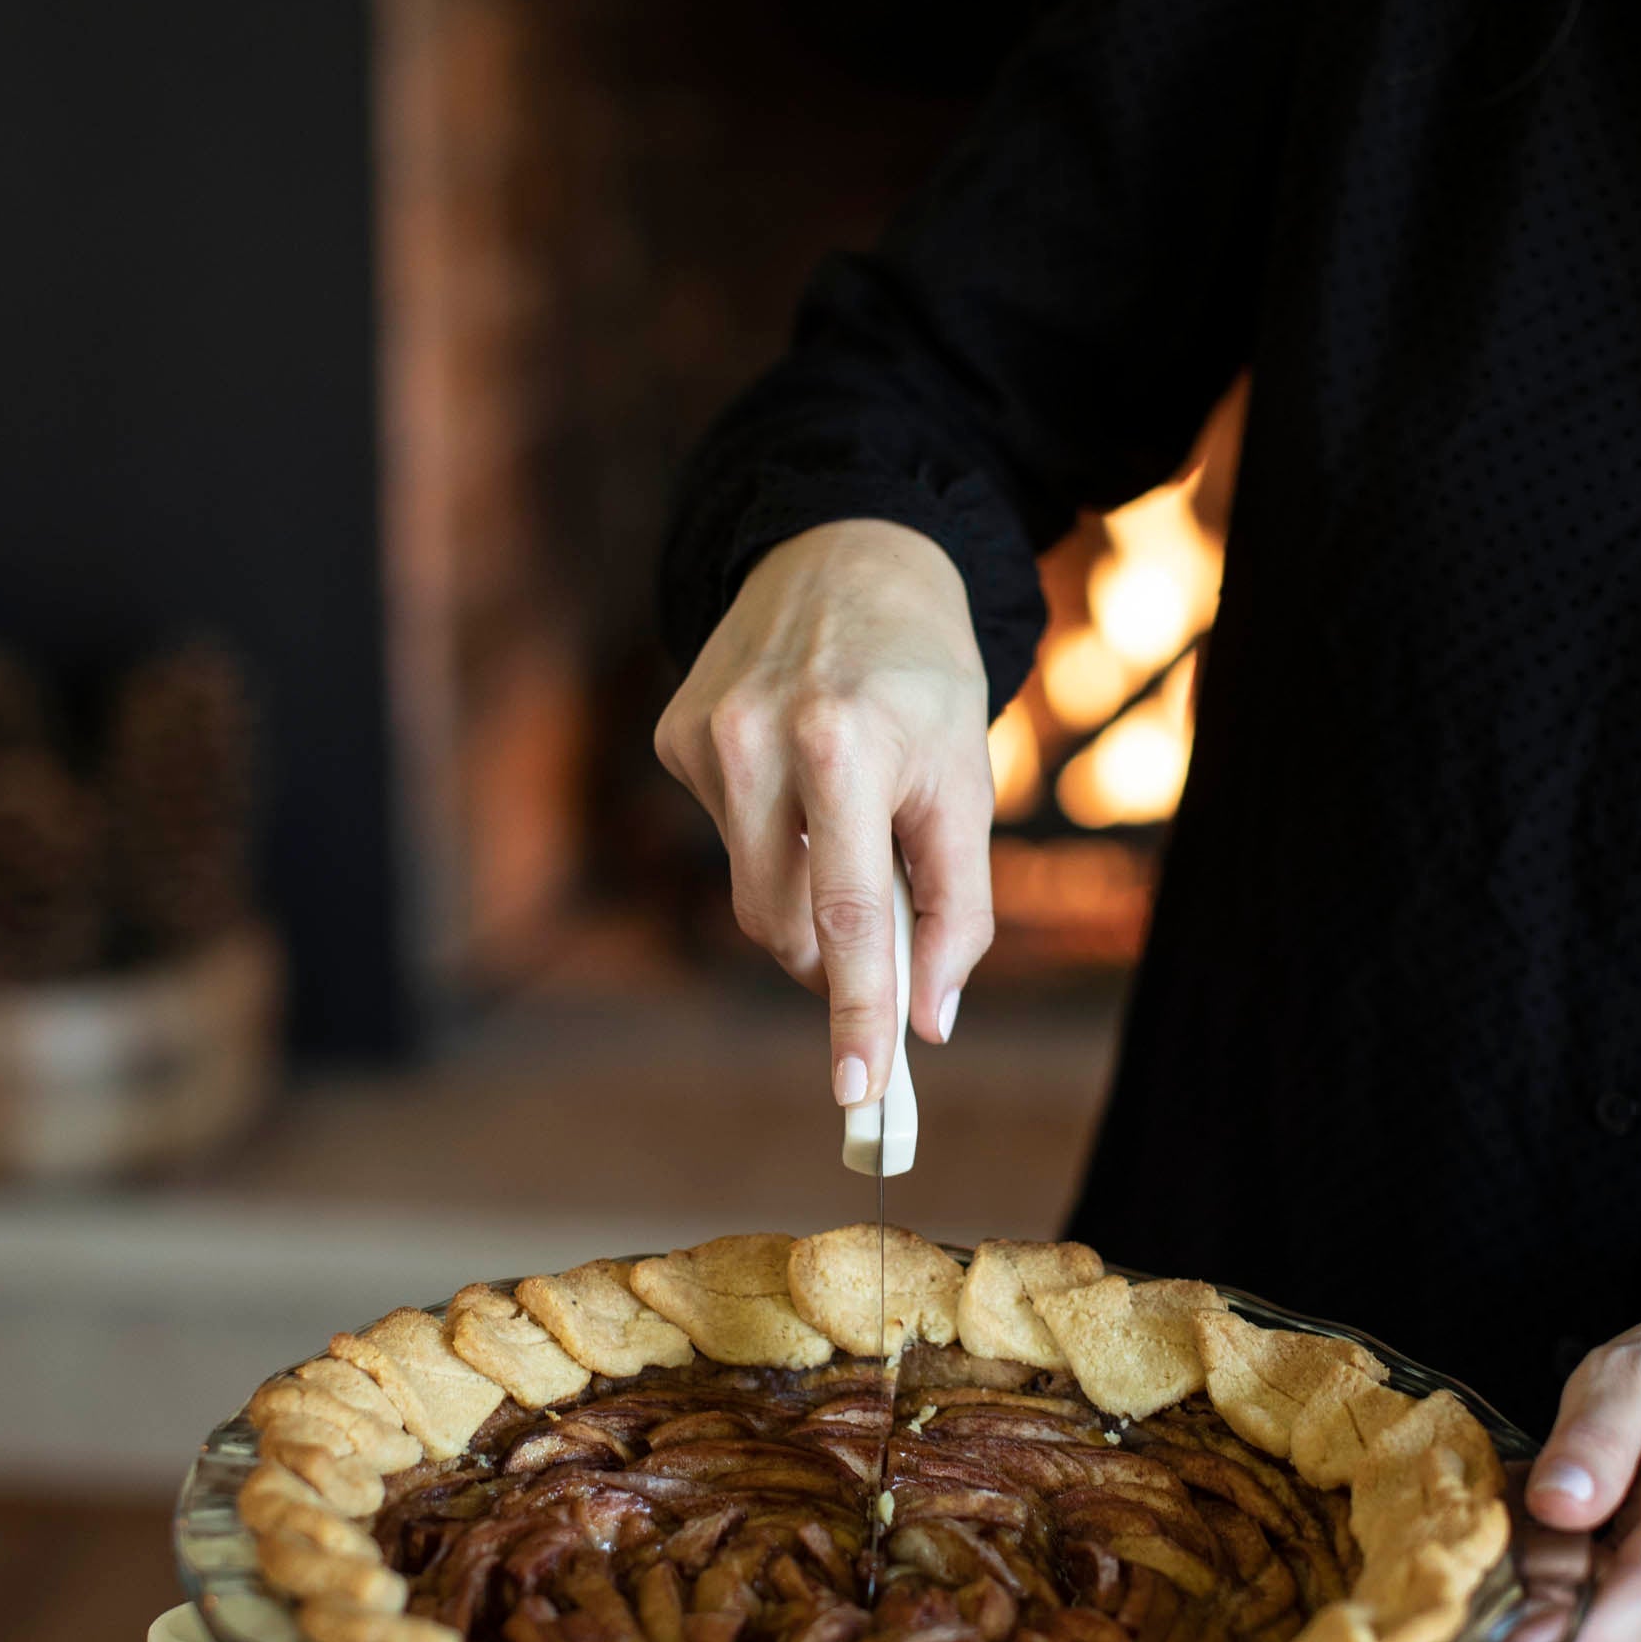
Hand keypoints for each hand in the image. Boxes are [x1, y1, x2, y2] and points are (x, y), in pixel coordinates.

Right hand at [654, 520, 995, 1104]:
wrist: (848, 551)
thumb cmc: (923, 680)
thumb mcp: (967, 782)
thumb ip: (957, 908)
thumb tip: (928, 1023)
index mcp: (843, 743)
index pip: (846, 913)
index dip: (854, 1010)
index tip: (860, 1090)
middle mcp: (756, 737)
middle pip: (785, 921)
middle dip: (834, 956)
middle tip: (883, 953)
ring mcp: (703, 736)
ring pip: (753, 888)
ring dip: (804, 887)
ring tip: (848, 814)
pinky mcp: (673, 735)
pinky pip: (726, 835)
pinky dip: (770, 833)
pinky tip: (796, 770)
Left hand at [1524, 1311, 1640, 1641]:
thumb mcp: (1634, 1372)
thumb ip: (1594, 1435)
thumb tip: (1557, 1504)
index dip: (1577, 1639)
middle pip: (1613, 1620)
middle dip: (1542, 1580)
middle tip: (1528, 1503)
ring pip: (1612, 1639)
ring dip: (1564, 1590)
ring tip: (1576, 1517)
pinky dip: (1590, 1605)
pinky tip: (1599, 1549)